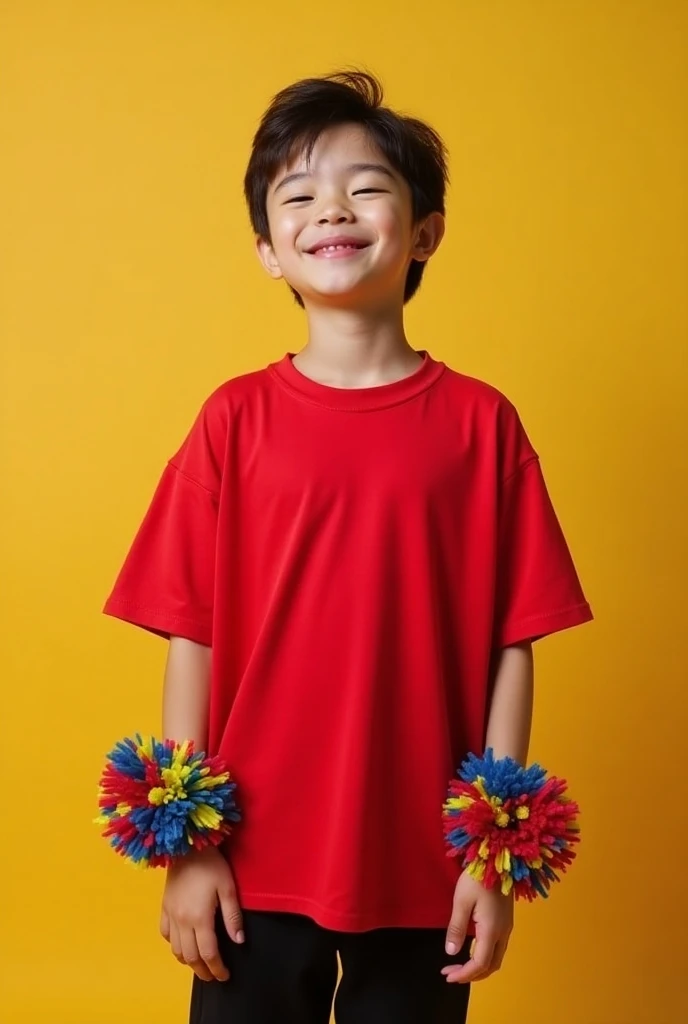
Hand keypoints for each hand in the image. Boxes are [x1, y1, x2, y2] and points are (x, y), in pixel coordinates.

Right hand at [160, 846, 243, 982]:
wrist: (186, 845)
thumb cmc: (211, 864)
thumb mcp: (228, 887)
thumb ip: (232, 916)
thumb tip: (238, 941)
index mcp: (199, 918)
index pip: (209, 953)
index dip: (217, 968)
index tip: (225, 976)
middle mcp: (182, 921)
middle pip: (191, 957)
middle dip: (203, 970)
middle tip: (213, 976)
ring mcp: (170, 914)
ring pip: (176, 949)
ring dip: (188, 961)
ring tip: (200, 964)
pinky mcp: (164, 907)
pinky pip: (165, 934)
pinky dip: (173, 945)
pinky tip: (182, 944)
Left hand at [441, 871, 513, 983]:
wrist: (497, 858)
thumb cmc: (477, 878)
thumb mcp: (461, 901)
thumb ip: (457, 928)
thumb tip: (451, 952)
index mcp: (491, 930)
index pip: (480, 963)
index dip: (465, 974)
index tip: (448, 976)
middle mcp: (503, 933)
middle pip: (491, 965)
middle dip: (472, 975)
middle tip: (451, 973)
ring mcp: (507, 927)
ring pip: (496, 957)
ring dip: (478, 966)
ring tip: (459, 965)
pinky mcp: (506, 920)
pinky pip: (497, 947)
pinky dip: (484, 956)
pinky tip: (471, 948)